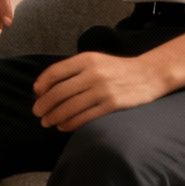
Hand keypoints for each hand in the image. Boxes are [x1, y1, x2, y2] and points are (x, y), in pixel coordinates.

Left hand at [31, 52, 172, 131]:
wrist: (148, 74)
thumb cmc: (116, 69)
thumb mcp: (95, 60)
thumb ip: (73, 70)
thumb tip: (46, 86)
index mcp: (86, 59)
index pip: (55, 72)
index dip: (41, 84)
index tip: (36, 94)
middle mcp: (93, 73)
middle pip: (59, 92)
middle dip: (44, 105)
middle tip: (37, 113)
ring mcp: (103, 90)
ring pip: (70, 107)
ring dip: (54, 117)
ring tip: (47, 122)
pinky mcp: (112, 105)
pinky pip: (85, 117)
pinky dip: (70, 123)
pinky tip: (63, 126)